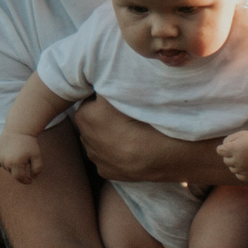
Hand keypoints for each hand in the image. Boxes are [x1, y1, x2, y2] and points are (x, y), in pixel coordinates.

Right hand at [0, 130, 42, 183]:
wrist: (19, 128)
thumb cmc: (29, 143)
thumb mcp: (37, 156)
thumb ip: (37, 169)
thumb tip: (33, 178)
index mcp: (16, 164)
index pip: (19, 178)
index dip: (25, 180)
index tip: (30, 180)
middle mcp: (6, 162)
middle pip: (12, 173)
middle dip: (19, 170)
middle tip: (25, 160)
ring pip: (5, 167)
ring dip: (11, 165)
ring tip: (17, 154)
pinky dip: (1, 162)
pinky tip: (7, 157)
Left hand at [73, 96, 201, 183]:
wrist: (162, 155)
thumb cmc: (146, 120)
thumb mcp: (128, 92)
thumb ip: (112, 84)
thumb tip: (105, 76)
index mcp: (86, 114)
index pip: (91, 98)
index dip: (105, 97)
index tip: (118, 98)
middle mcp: (84, 135)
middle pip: (91, 119)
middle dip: (102, 115)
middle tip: (124, 115)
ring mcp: (93, 156)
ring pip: (96, 138)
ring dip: (105, 134)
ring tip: (127, 132)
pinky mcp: (103, 171)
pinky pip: (105, 157)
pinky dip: (112, 152)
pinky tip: (127, 148)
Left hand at [217, 129, 247, 182]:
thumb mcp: (240, 134)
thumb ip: (227, 140)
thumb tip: (220, 150)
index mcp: (235, 148)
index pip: (220, 150)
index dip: (224, 147)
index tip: (231, 145)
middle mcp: (238, 160)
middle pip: (225, 160)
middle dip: (231, 155)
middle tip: (242, 151)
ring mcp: (243, 170)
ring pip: (231, 168)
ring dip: (236, 163)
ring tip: (246, 157)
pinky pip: (238, 174)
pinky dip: (241, 170)